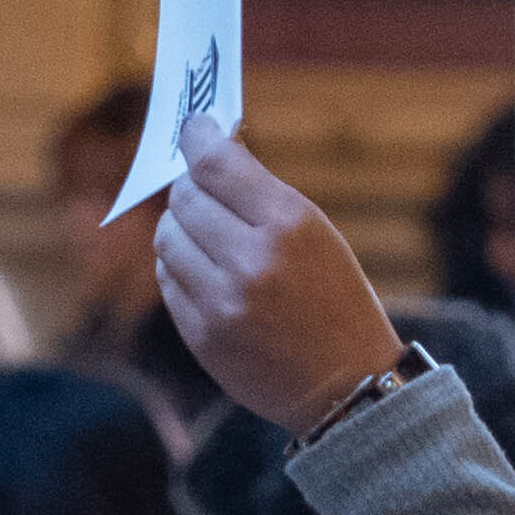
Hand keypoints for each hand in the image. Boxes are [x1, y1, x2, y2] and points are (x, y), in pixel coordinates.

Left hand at [152, 135, 407, 433]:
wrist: (348, 386)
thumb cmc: (336, 300)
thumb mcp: (317, 234)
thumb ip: (261, 195)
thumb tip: (208, 151)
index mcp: (289, 225)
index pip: (216, 165)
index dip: (197, 138)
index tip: (193, 128)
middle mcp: (252, 261)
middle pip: (184, 199)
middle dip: (190, 189)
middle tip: (202, 189)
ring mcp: (222, 303)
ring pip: (167, 239)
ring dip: (180, 230)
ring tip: (207, 237)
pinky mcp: (202, 336)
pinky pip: (168, 281)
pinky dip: (178, 268)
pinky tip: (205, 273)